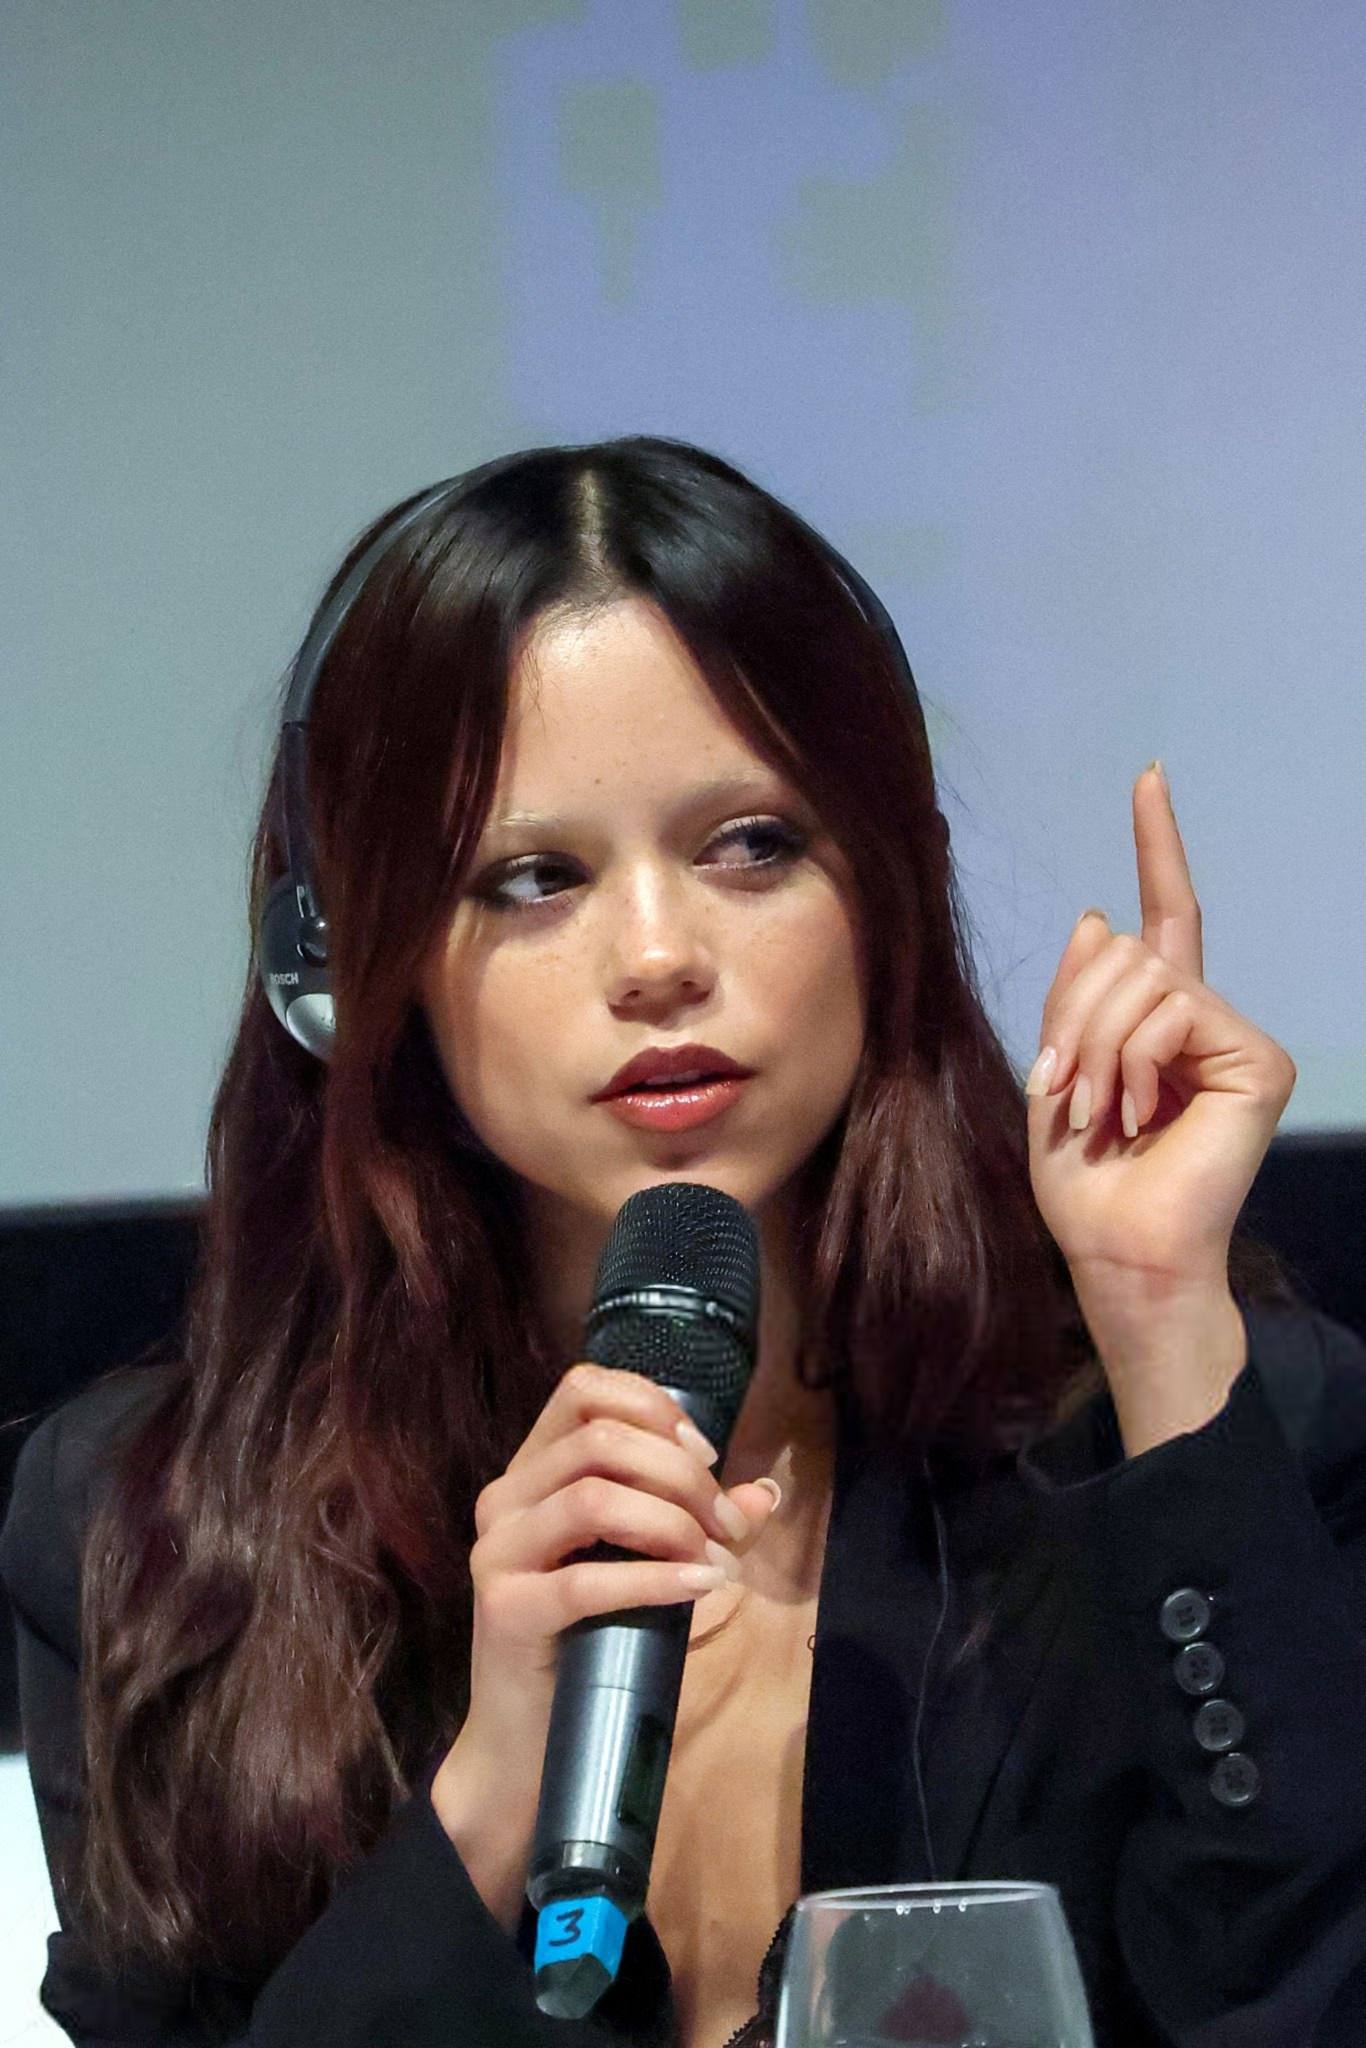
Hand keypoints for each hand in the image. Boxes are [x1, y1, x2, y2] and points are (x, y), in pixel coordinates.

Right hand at [442, 1363, 776, 1819]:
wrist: (527, 1742)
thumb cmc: (590, 1642)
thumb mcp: (645, 1566)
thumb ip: (696, 1523)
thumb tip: (763, 1492)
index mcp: (532, 1473)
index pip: (583, 1389)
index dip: (652, 1406)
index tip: (704, 1456)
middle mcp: (505, 1500)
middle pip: (600, 1440)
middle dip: (680, 1475)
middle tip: (724, 1524)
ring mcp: (497, 1553)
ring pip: (593, 1496)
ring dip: (672, 1522)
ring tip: (713, 1557)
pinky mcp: (505, 1610)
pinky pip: (587, 1579)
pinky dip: (656, 1578)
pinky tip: (700, 1586)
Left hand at [1024, 764, 1295, 1437]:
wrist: (1119, 1250)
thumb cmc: (1085, 1183)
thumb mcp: (1056, 1073)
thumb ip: (1075, 996)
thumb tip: (1100, 914)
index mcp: (1155, 1019)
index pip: (1162, 914)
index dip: (1155, 845)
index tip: (1148, 779)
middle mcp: (1201, 1017)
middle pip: (1124, 949)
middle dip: (1074, 1016)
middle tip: (1068, 1092)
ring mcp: (1234, 1037)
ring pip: (1142, 975)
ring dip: (1095, 1044)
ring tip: (1099, 1110)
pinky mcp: (1255, 1059)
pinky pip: (1173, 1009)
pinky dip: (1132, 1058)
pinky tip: (1139, 1112)